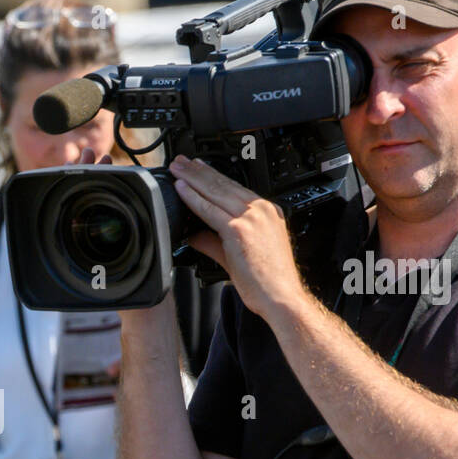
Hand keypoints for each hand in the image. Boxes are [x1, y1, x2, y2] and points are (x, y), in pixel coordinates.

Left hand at [168, 155, 307, 318]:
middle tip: (181, 160)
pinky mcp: (239, 229)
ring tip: (177, 168)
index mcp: (267, 213)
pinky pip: (210, 209)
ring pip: (215, 191)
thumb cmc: (267, 283)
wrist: (281, 298)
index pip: (235, 187)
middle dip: (199, 170)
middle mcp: (261, 210)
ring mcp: (252, 218)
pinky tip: (181, 188)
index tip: (198, 168)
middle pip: (224, 184)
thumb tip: (194, 236)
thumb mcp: (238, 255)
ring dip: (193, 177)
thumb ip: (214, 243)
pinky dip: (193, 198)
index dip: (213, 176)